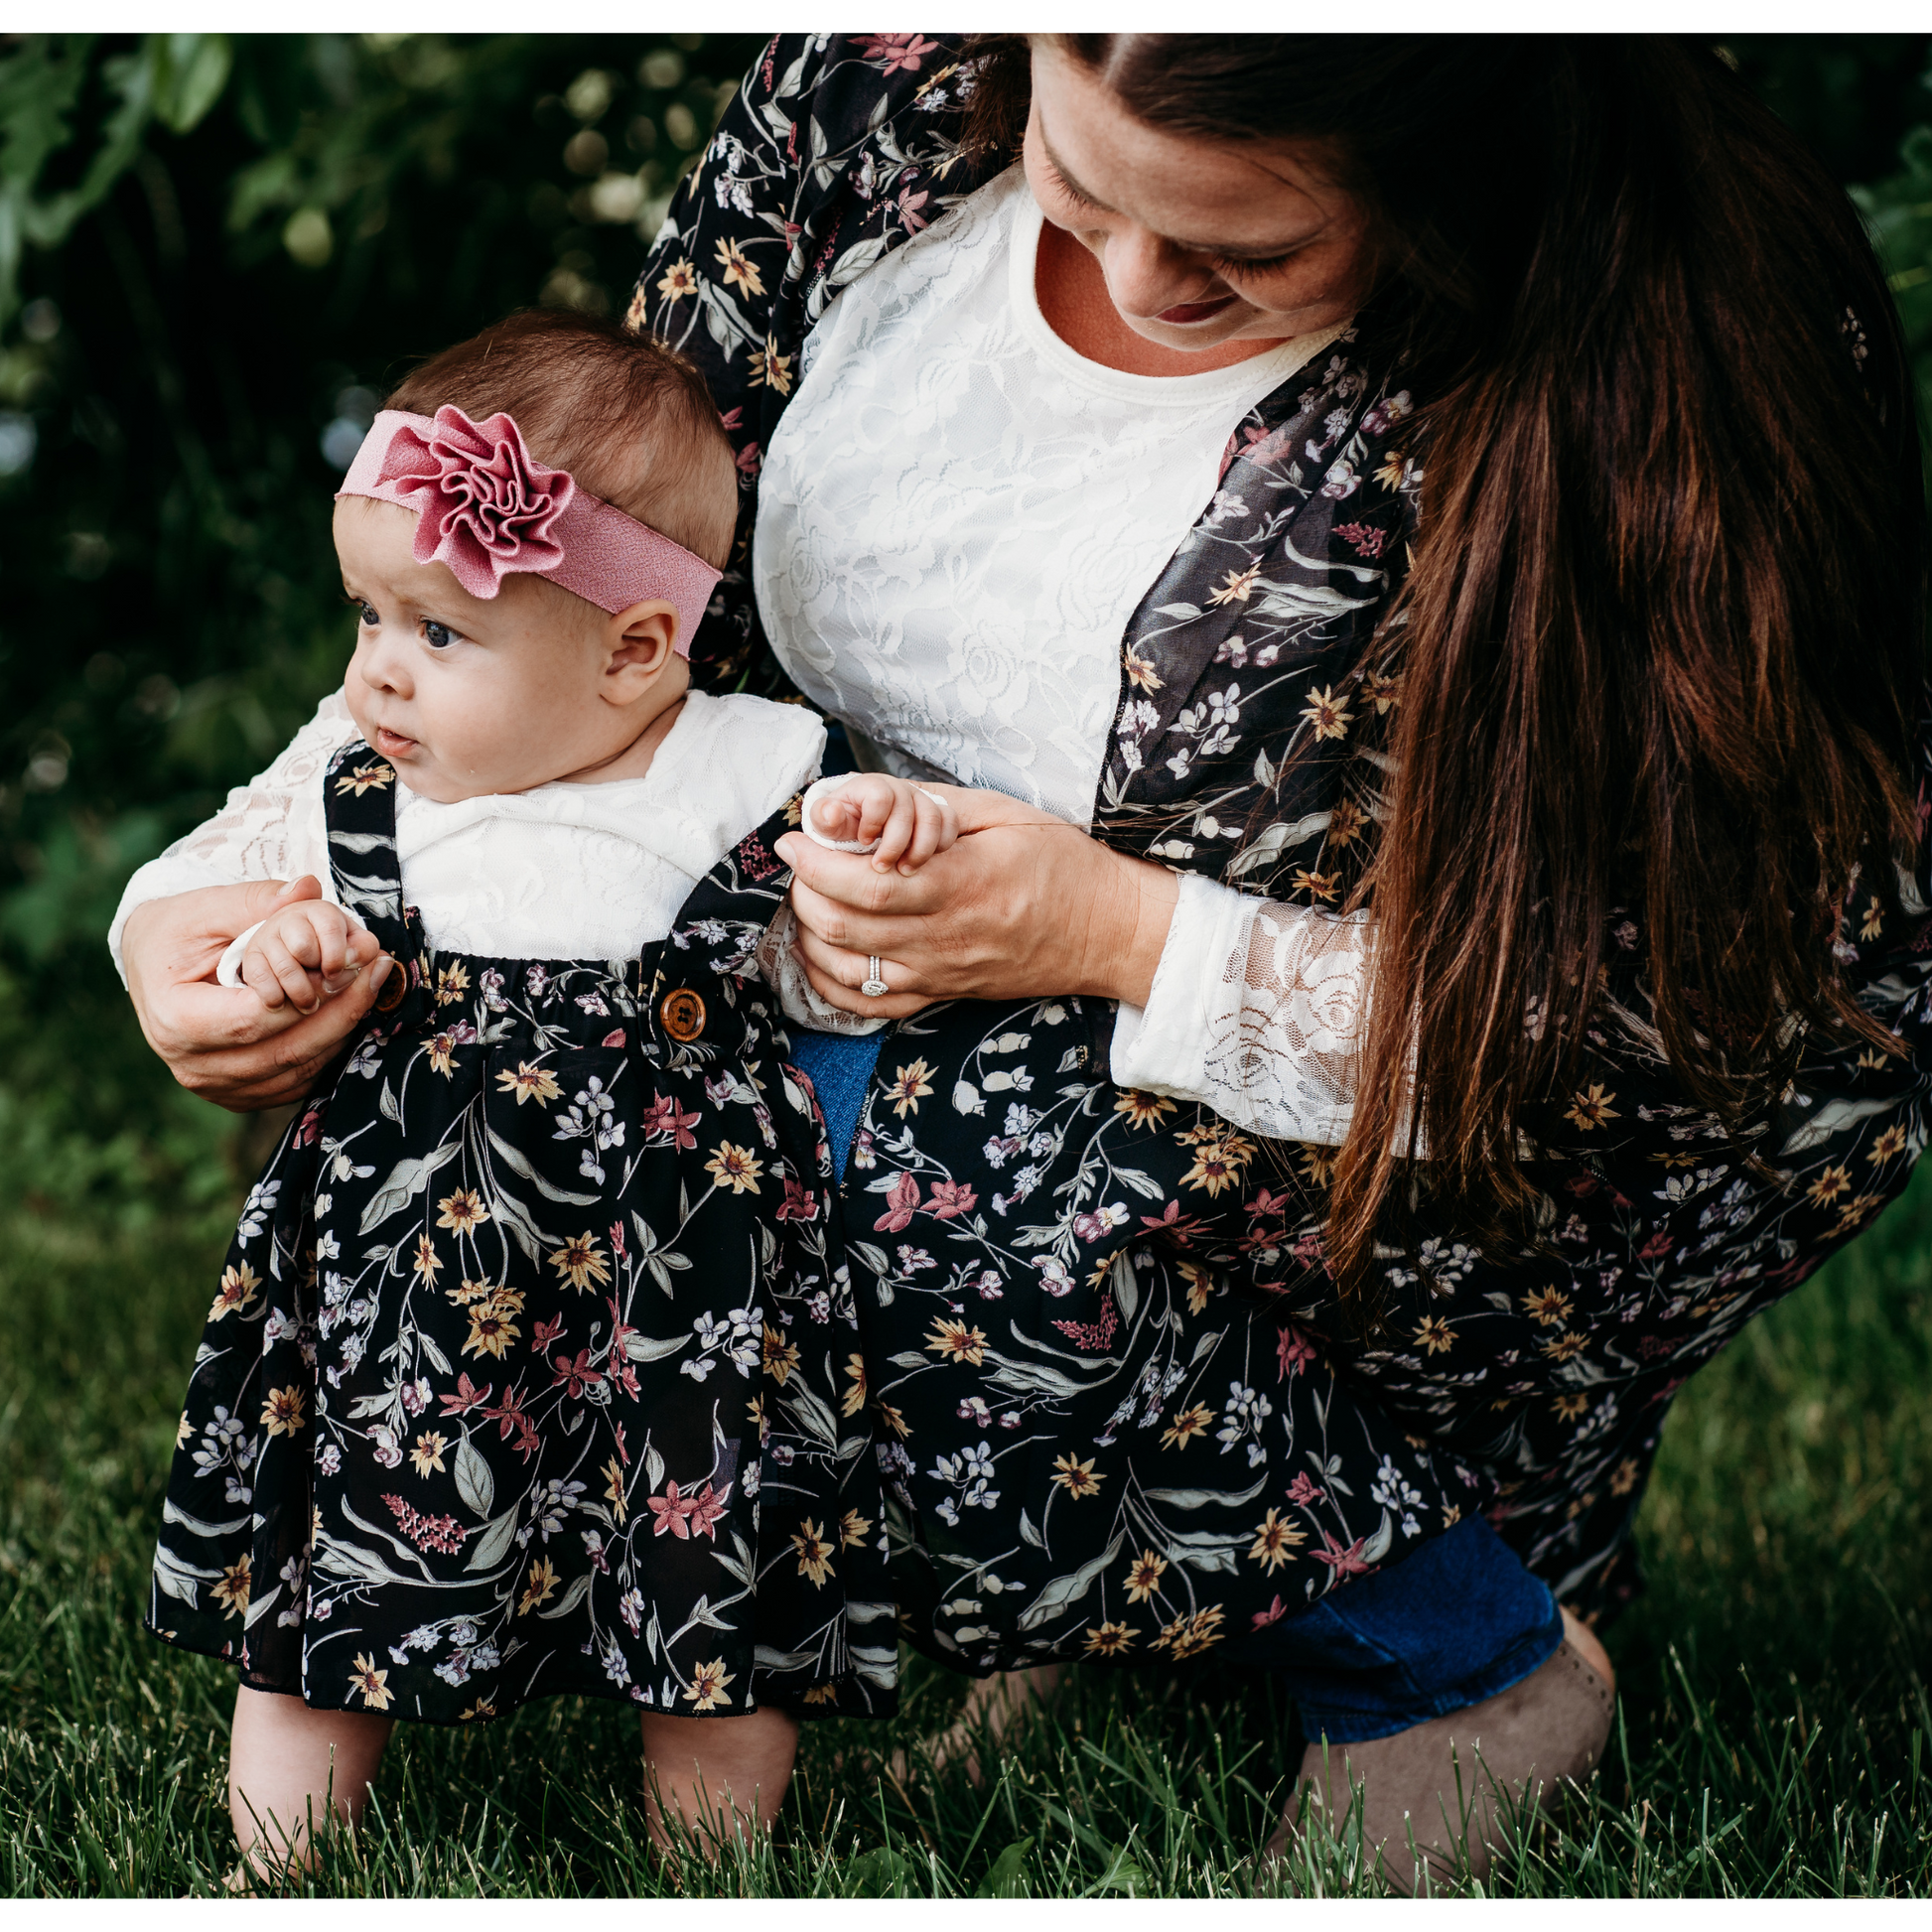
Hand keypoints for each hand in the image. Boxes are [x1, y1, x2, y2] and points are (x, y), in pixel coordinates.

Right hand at [123, 875, 393, 1112]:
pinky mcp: (240, 1094)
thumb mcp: (210, 907)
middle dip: (341, 1012)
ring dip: (342, 1031)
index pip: (256, 1019)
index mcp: (176, 1020)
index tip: (356, 963)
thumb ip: (260, 901)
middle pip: (285, 1051)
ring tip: (370, 985)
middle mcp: (192, 1065)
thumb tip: (308, 888)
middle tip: (377, 971)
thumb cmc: (178, 930)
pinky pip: (296, 1080)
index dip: (313, 993)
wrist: (151, 962)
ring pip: (297, 1070)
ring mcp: (216, 1086)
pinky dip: (327, 1050)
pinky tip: (347, 1012)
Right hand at [241, 898, 379, 1013]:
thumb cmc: (328, 948)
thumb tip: (384, 962)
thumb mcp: (353, 944)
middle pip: (305, 947)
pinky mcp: (251, 958)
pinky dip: (276, 999)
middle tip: (323, 982)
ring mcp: (266, 937)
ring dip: (302, 994)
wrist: (288, 947)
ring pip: (286, 968)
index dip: (337, 955)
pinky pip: (263, 983)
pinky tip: (285, 1000)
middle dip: (319, 974)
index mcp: (321, 911)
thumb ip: (364, 950)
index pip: (330, 926)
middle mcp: (290, 917)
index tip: (338, 971)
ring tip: (309, 1002)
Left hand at [775, 785, 1178, 1018]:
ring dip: (810, 933)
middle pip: (846, 927)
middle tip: (799, 863)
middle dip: (804, 892)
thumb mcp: (1001, 813)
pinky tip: (820, 951)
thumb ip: (930, 809)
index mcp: (962, 885)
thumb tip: (865, 806)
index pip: (868, 883)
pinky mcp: (942, 995)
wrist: (1105, 928)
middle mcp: (945, 937)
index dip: (818, 864)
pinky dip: (831, 981)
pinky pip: (871, 1005)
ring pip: (848, 968)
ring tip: (807, 898)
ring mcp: (941, 974)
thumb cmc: (1059, 861)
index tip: (795, 841)